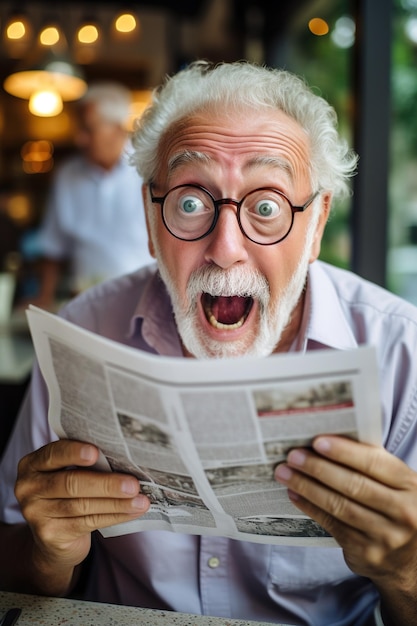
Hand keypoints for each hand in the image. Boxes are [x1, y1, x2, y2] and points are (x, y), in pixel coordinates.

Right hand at [15, 440, 149, 576]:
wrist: (53, 538)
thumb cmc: (67, 494)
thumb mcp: (67, 473)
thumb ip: (84, 463)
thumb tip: (124, 455)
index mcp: (33, 464)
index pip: (53, 454)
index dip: (74, 452)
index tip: (96, 452)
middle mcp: (29, 488)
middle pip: (71, 483)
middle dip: (106, 483)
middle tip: (133, 484)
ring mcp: (36, 513)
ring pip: (82, 505)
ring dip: (116, 502)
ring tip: (140, 499)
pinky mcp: (50, 534)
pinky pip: (87, 522)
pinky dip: (114, 516)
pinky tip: (132, 511)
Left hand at [275, 437, 416, 593]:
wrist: (410, 559)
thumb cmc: (395, 507)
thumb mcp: (397, 485)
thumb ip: (372, 464)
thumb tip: (327, 439)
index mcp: (410, 485)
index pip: (374, 463)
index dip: (344, 452)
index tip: (317, 441)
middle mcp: (403, 511)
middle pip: (353, 485)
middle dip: (318, 468)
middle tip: (293, 456)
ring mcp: (386, 535)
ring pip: (339, 506)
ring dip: (307, 487)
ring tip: (285, 473)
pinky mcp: (367, 552)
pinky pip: (332, 524)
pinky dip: (310, 507)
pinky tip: (294, 494)